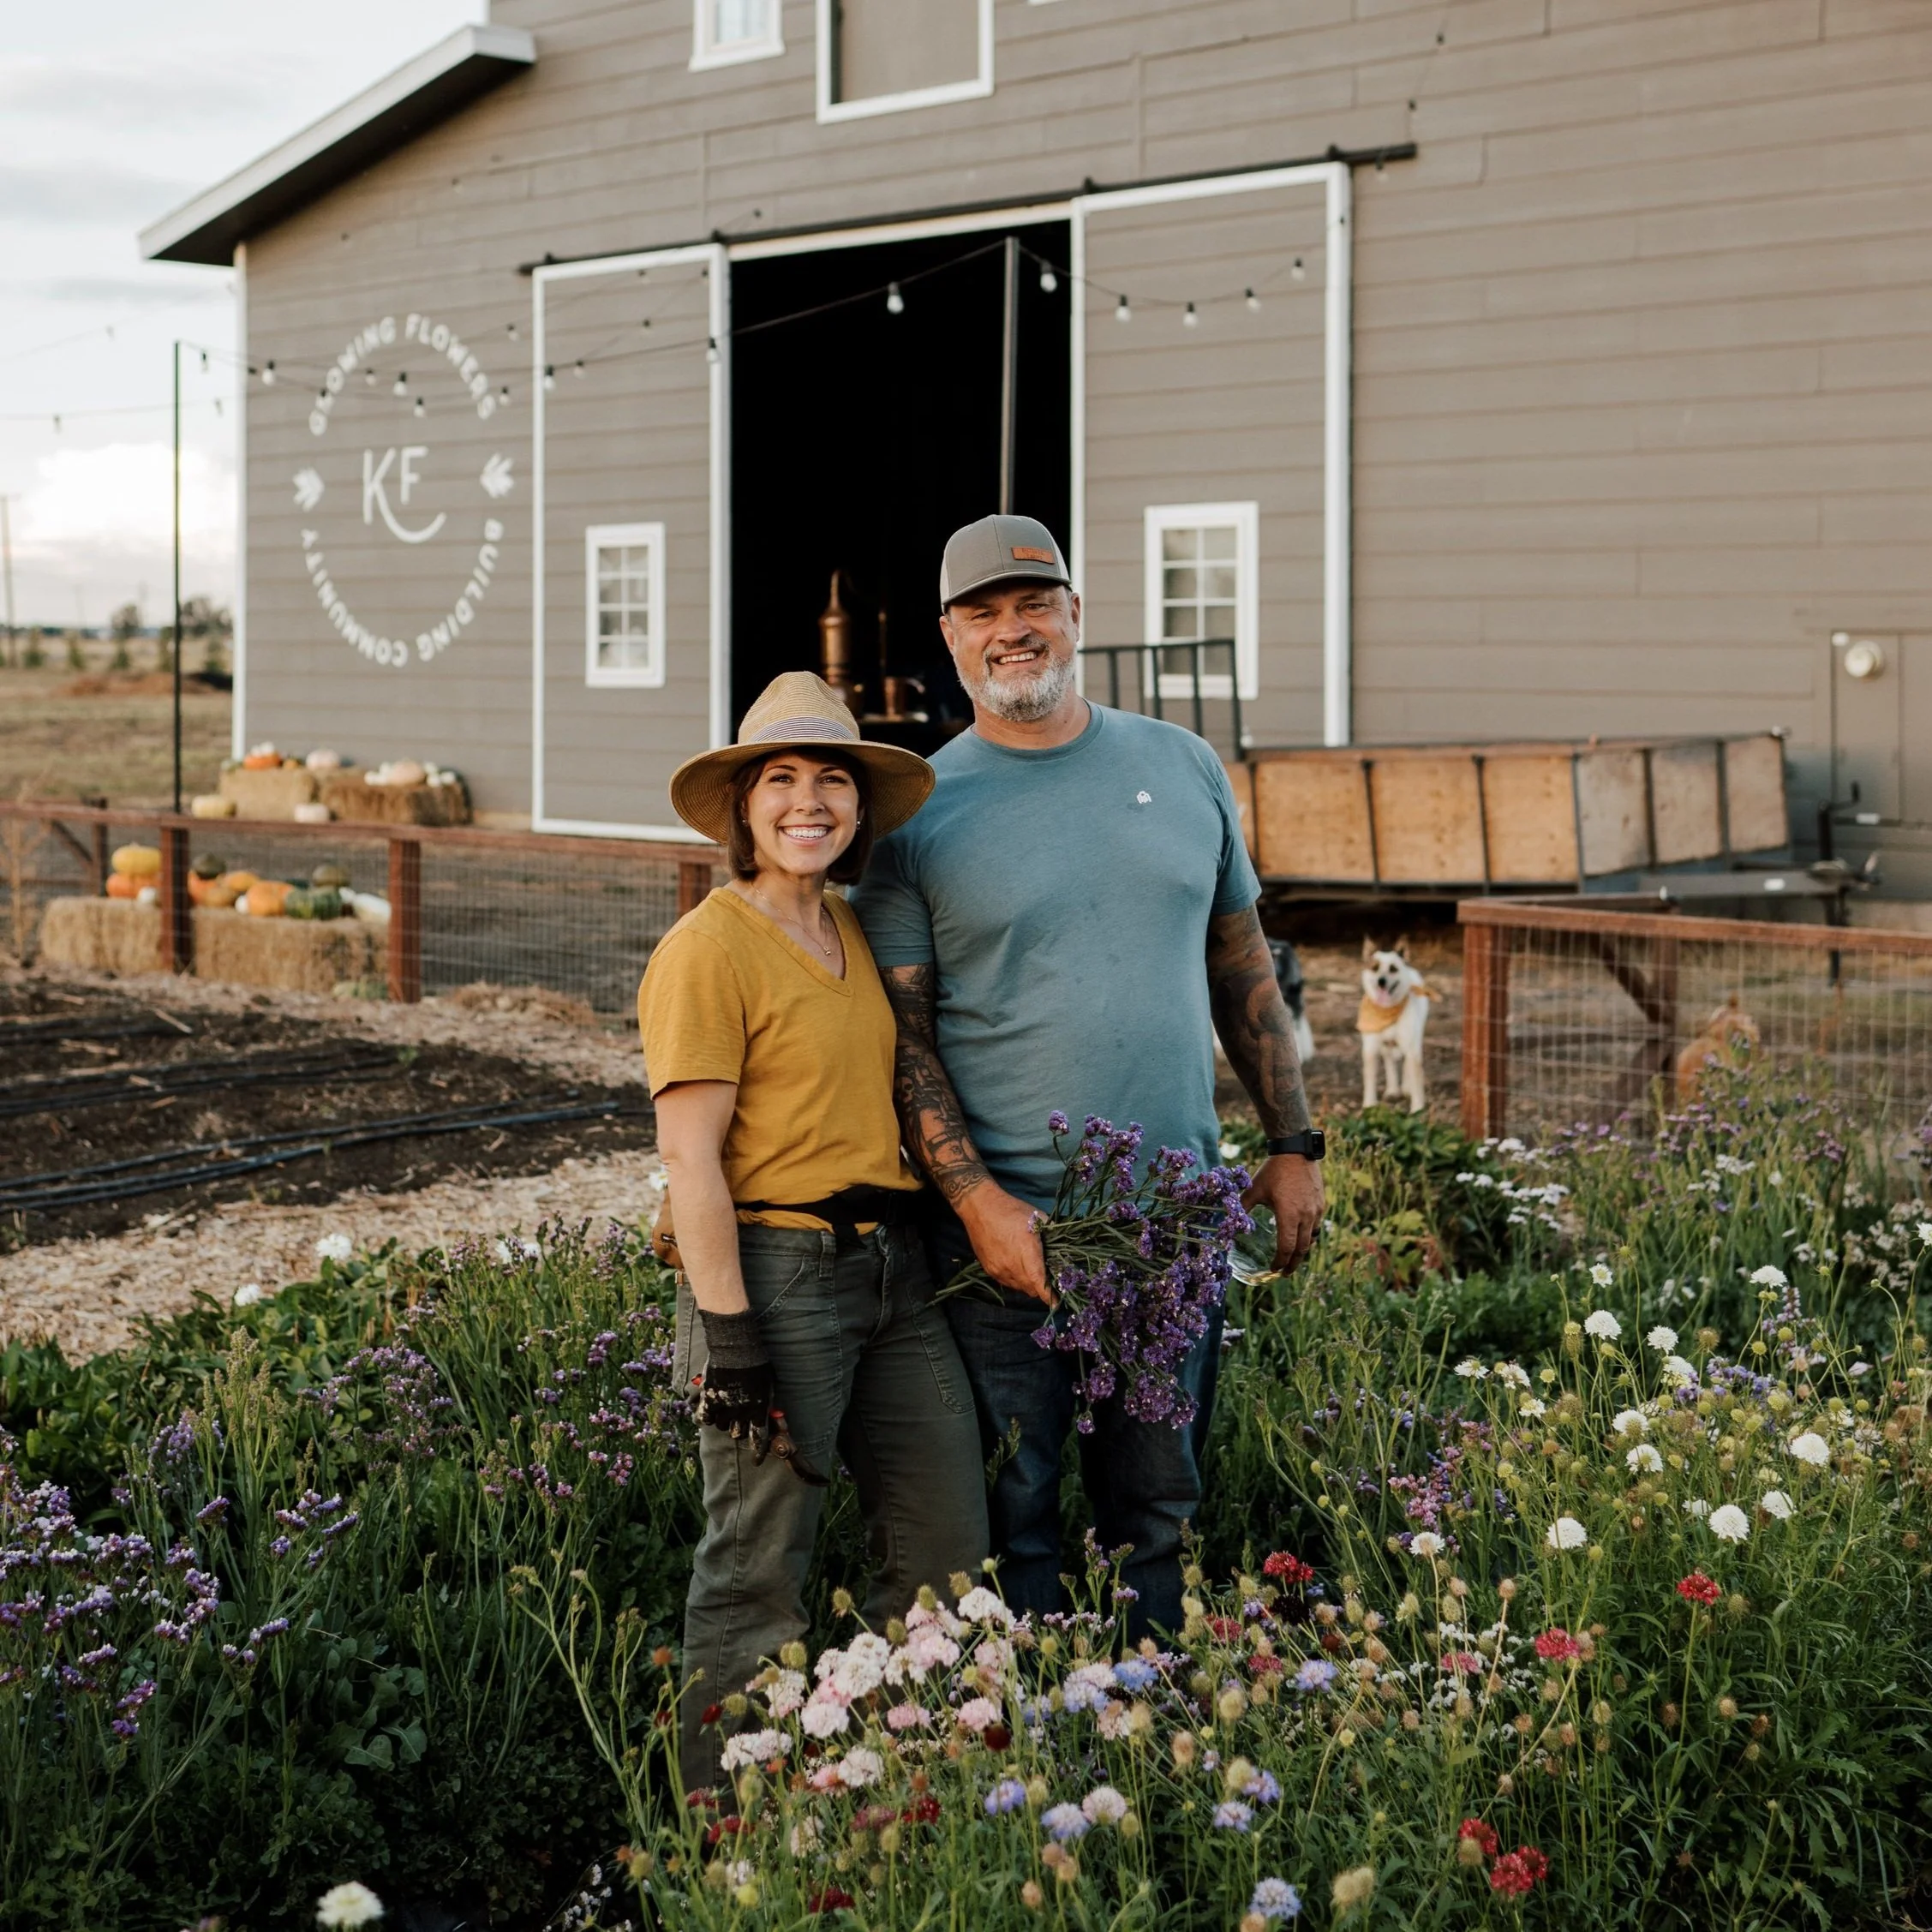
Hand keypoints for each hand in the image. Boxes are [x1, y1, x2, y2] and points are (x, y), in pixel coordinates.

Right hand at [693, 1358, 777, 1456]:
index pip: (760, 1437)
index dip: (758, 1452)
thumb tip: (768, 1411)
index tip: (757, 1461)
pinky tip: (709, 1412)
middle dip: (740, 1428)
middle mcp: (742, 1412)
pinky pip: (705, 1418)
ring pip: (723, 1427)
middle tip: (739, 1418)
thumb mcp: (769, 1383)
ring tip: (725, 1409)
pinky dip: (707, 1417)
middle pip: (739, 1433)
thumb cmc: (758, 1362)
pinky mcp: (710, 1399)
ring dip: (725, 1421)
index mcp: (759, 1409)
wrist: (737, 1348)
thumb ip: (766, 1399)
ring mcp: (725, 1407)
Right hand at [957, 1181, 1051, 1305]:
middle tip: (1048, 1279)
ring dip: (1028, 1284)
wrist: (980, 1208)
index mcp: (1027, 1251)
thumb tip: (1064, 1247)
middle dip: (1041, 1288)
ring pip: (1019, 1288)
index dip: (1049, 1296)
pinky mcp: (989, 1270)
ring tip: (1032, 1270)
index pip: (1039, 1282)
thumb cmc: (1012, 1210)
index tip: (1058, 1302)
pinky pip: (1007, 1283)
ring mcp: (998, 1269)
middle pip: (1031, 1289)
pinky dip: (1016, 1280)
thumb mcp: (1038, 1218)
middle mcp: (1012, 1265)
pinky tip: (1018, 1267)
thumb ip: (1052, 1235)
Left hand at [1243, 1154, 1323, 1273]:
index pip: (1287, 1248)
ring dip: (1302, 1251)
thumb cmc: (1273, 1171)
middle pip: (1302, 1249)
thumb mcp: (1254, 1189)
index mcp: (1289, 1215)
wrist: (1296, 1151)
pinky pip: (1316, 1226)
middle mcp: (1306, 1216)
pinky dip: (1308, 1236)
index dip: (1280, 1262)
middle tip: (1285, 1273)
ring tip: (1293, 1258)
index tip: (1274, 1270)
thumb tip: (1228, 1220)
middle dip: (1293, 1263)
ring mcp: (1316, 1210)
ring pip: (1311, 1239)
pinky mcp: (1321, 1204)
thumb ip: (1242, 1207)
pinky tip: (1301, 1237)